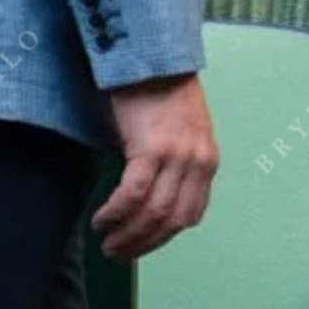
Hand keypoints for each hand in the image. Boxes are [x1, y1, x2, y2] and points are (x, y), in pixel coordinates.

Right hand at [91, 74, 218, 261]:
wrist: (152, 55)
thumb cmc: (160, 91)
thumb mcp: (182, 133)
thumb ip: (175, 165)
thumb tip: (150, 202)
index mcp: (208, 161)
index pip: (190, 215)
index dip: (163, 238)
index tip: (141, 246)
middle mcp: (197, 162)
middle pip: (171, 221)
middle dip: (142, 243)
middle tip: (117, 253)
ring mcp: (177, 156)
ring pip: (153, 213)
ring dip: (127, 235)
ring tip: (106, 243)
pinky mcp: (151, 148)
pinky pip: (133, 194)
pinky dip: (116, 213)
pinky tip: (100, 219)